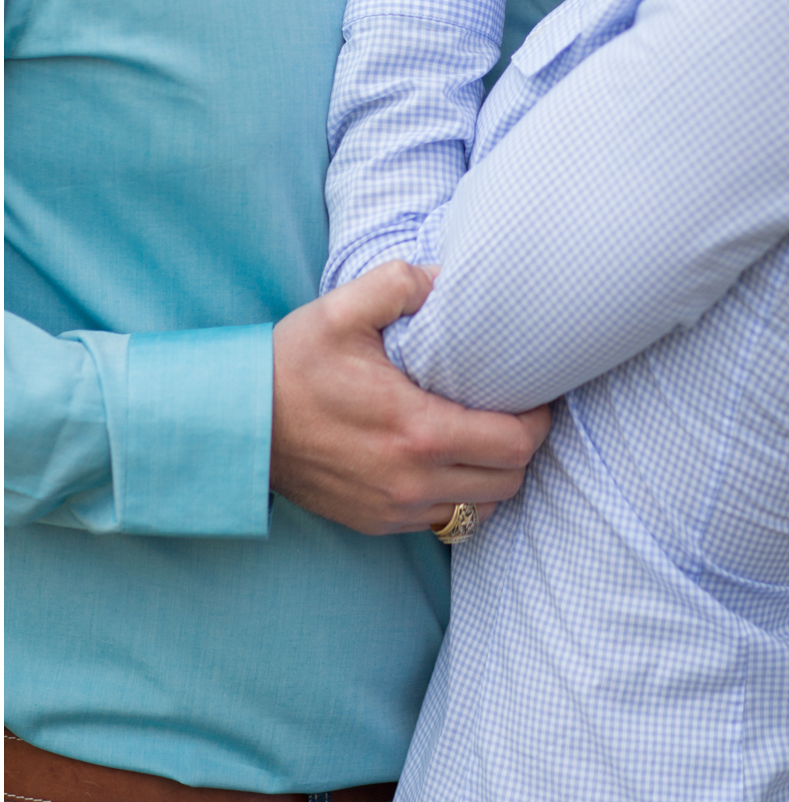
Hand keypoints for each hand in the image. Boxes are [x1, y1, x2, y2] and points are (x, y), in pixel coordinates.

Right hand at [271, 261, 550, 534]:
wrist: (237, 424)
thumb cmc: (293, 364)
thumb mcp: (345, 308)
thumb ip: (404, 283)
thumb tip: (450, 278)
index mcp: (416, 430)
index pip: (515, 444)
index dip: (538, 419)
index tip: (533, 392)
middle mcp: (411, 480)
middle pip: (509, 481)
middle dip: (523, 445)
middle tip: (514, 408)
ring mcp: (393, 509)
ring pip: (482, 508)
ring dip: (494, 474)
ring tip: (484, 433)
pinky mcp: (376, 522)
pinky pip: (445, 521)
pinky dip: (461, 495)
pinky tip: (448, 459)